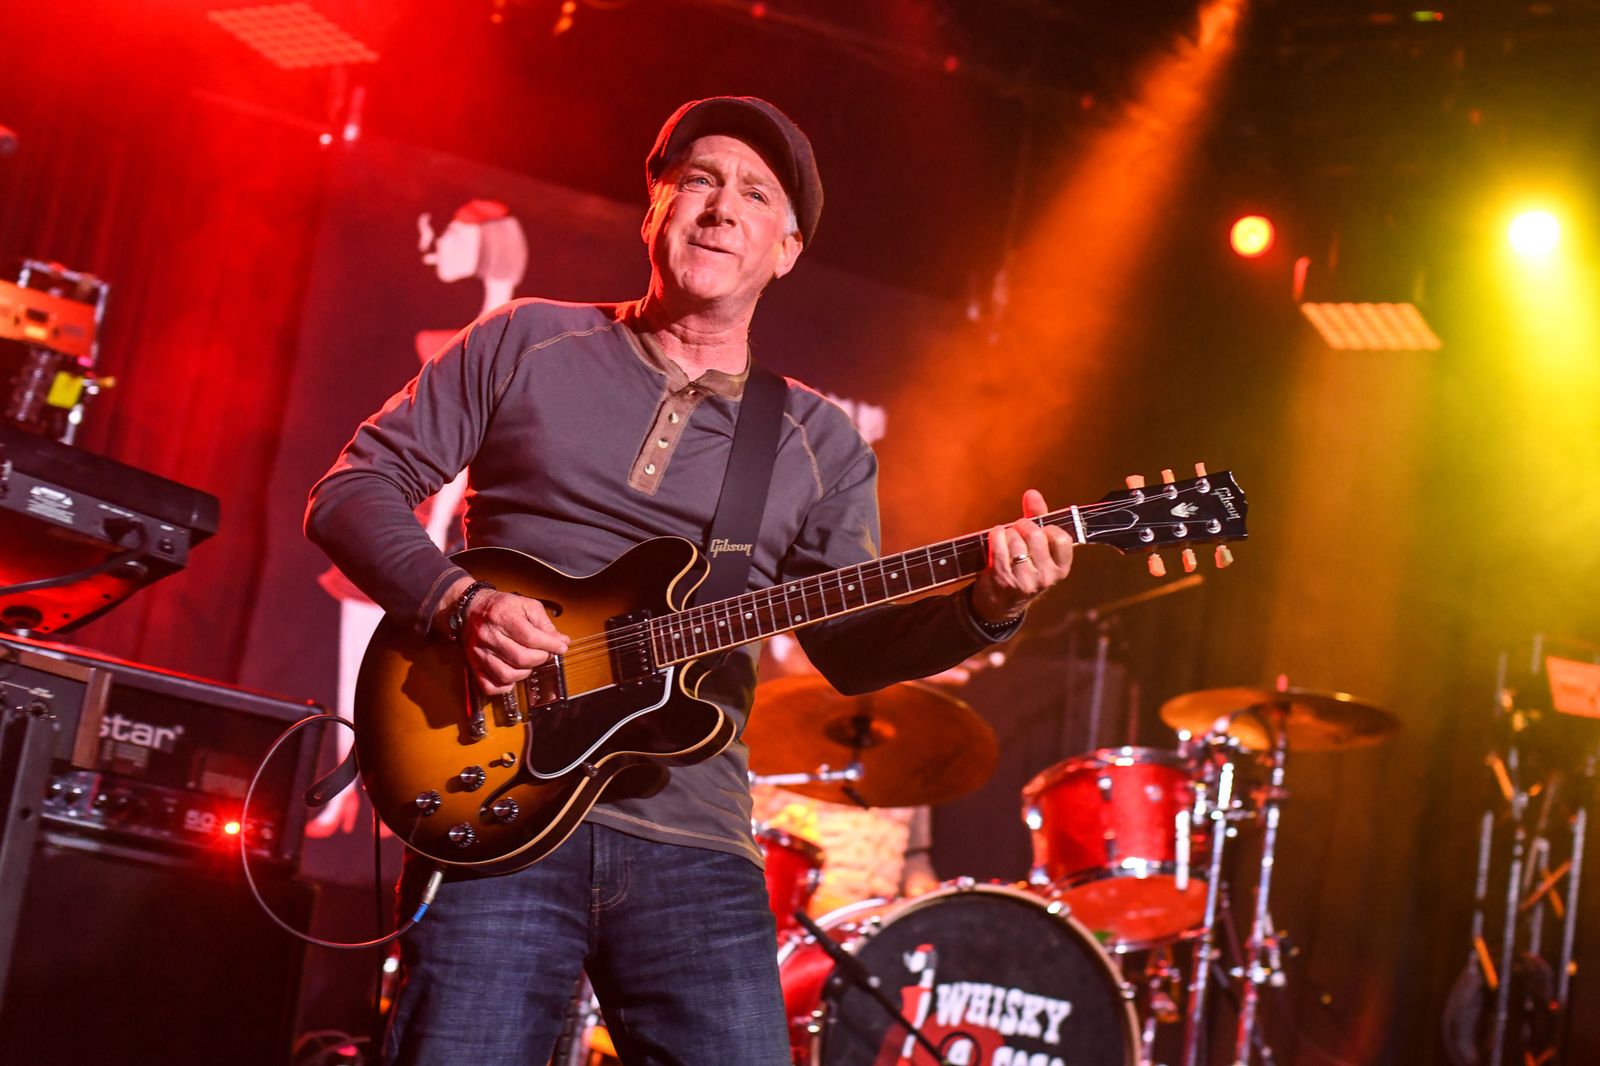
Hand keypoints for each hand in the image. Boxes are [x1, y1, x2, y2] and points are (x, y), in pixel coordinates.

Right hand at [438, 578, 569, 694]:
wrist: (471, 608)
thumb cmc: (502, 607)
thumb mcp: (526, 606)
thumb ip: (545, 624)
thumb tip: (562, 641)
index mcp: (503, 617)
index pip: (530, 637)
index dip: (550, 645)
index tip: (561, 648)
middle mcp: (489, 635)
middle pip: (520, 658)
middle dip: (540, 659)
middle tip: (544, 654)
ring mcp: (479, 652)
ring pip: (506, 674)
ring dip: (524, 673)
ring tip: (528, 663)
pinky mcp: (473, 665)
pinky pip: (489, 686)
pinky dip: (504, 686)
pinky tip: (513, 676)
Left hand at [970, 489, 1073, 623]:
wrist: (1000, 603)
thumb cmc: (1022, 568)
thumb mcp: (1037, 547)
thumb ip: (1038, 518)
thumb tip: (1032, 493)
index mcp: (1061, 568)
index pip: (1062, 539)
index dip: (1047, 528)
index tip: (1038, 529)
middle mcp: (1046, 577)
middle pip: (1035, 536)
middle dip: (1022, 525)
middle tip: (1017, 528)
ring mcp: (1025, 580)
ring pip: (1016, 540)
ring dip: (1007, 532)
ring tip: (1005, 538)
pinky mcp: (1004, 579)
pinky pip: (999, 548)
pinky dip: (995, 536)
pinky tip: (995, 537)